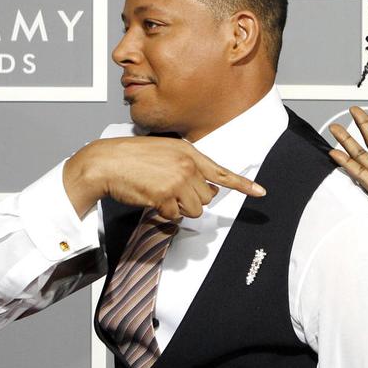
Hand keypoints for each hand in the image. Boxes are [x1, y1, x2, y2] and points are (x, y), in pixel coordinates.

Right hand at [63, 135, 264, 218]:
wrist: (107, 162)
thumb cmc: (132, 158)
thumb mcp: (166, 151)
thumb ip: (188, 166)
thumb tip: (208, 190)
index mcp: (189, 152)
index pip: (221, 172)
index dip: (243, 185)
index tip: (260, 192)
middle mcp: (188, 165)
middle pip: (207, 197)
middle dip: (192, 200)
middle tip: (171, 191)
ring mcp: (178, 180)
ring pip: (194, 209)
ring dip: (179, 208)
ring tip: (160, 193)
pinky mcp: (166, 195)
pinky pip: (175, 215)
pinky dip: (164, 212)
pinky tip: (151, 198)